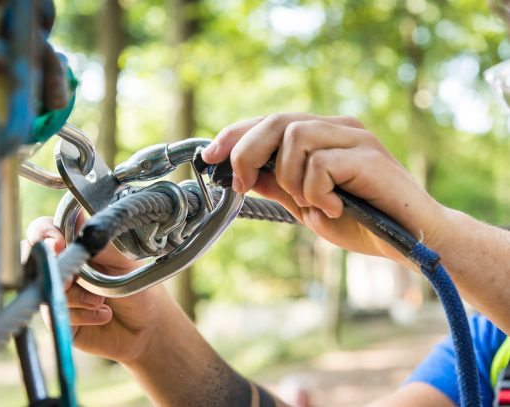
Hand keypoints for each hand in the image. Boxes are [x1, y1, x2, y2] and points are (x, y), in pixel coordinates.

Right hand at [25, 216, 177, 363]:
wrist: (146, 327)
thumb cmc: (138, 288)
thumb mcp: (124, 262)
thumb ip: (100, 244)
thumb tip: (78, 226)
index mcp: (77, 244)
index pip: (46, 229)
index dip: (44, 233)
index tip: (57, 243)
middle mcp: (64, 265)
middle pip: (33, 256)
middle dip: (51, 266)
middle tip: (70, 279)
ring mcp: (58, 290)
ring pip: (46, 286)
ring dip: (76, 295)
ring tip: (101, 300)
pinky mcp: (57, 316)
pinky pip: (54, 312)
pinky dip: (81, 314)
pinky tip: (102, 315)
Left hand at [201, 113, 445, 262]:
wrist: (410, 241)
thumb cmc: (362, 221)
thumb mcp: (306, 204)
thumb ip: (278, 185)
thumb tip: (242, 174)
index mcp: (323, 135)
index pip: (271, 121)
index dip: (236, 134)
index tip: (209, 155)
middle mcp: (338, 128)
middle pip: (278, 121)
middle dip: (248, 152)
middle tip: (244, 185)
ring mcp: (355, 138)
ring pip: (296, 137)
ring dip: (290, 177)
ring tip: (311, 203)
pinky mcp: (369, 156)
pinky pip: (320, 163)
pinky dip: (316, 191)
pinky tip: (334, 207)